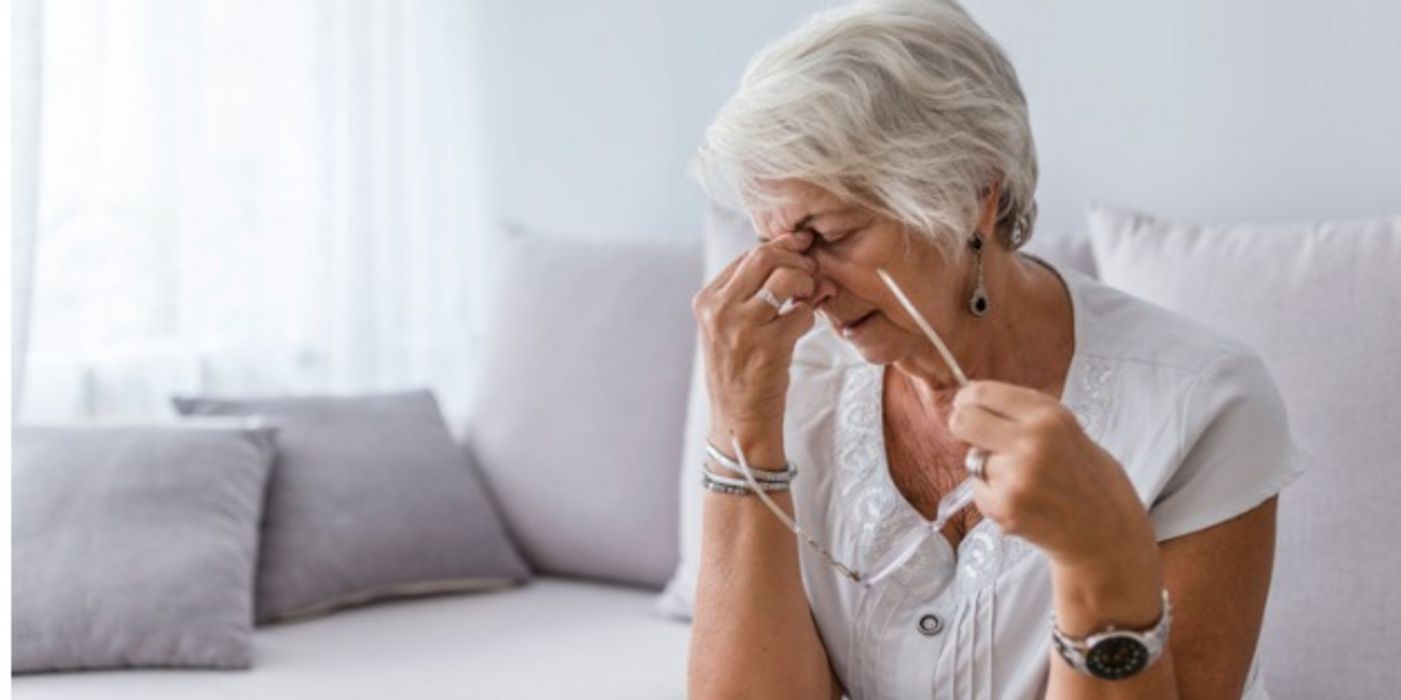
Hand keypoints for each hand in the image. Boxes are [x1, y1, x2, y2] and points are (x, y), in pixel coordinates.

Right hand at [692, 229, 818, 438]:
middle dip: (795, 258)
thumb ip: (747, 291)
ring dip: (806, 282)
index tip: (800, 251)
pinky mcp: (768, 345)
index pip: (746, 255)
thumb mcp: (727, 326)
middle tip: (811, 271)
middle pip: (764, 256)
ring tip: (809, 297)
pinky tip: (800, 328)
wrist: (739, 418)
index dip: (780, 248)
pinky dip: (809, 316)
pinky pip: (802, 312)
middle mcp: (719, 310)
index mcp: (706, 301)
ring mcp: (742, 327)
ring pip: (786, 277)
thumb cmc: (740, 369)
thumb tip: (788, 249)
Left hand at [947, 380, 1155, 567]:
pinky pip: (978, 491)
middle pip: (963, 420)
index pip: (983, 393)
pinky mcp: (1006, 507)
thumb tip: (971, 400)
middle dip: (962, 427)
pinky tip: (1024, 503)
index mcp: (1050, 416)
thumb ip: (1022, 414)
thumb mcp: (1065, 429)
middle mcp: (1032, 442)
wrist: (1107, 531)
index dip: (967, 398)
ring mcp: (1017, 476)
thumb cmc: (1086, 478)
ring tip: (1024, 482)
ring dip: (988, 469)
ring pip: (973, 459)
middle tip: (974, 437)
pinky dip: (993, 497)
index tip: (965, 404)